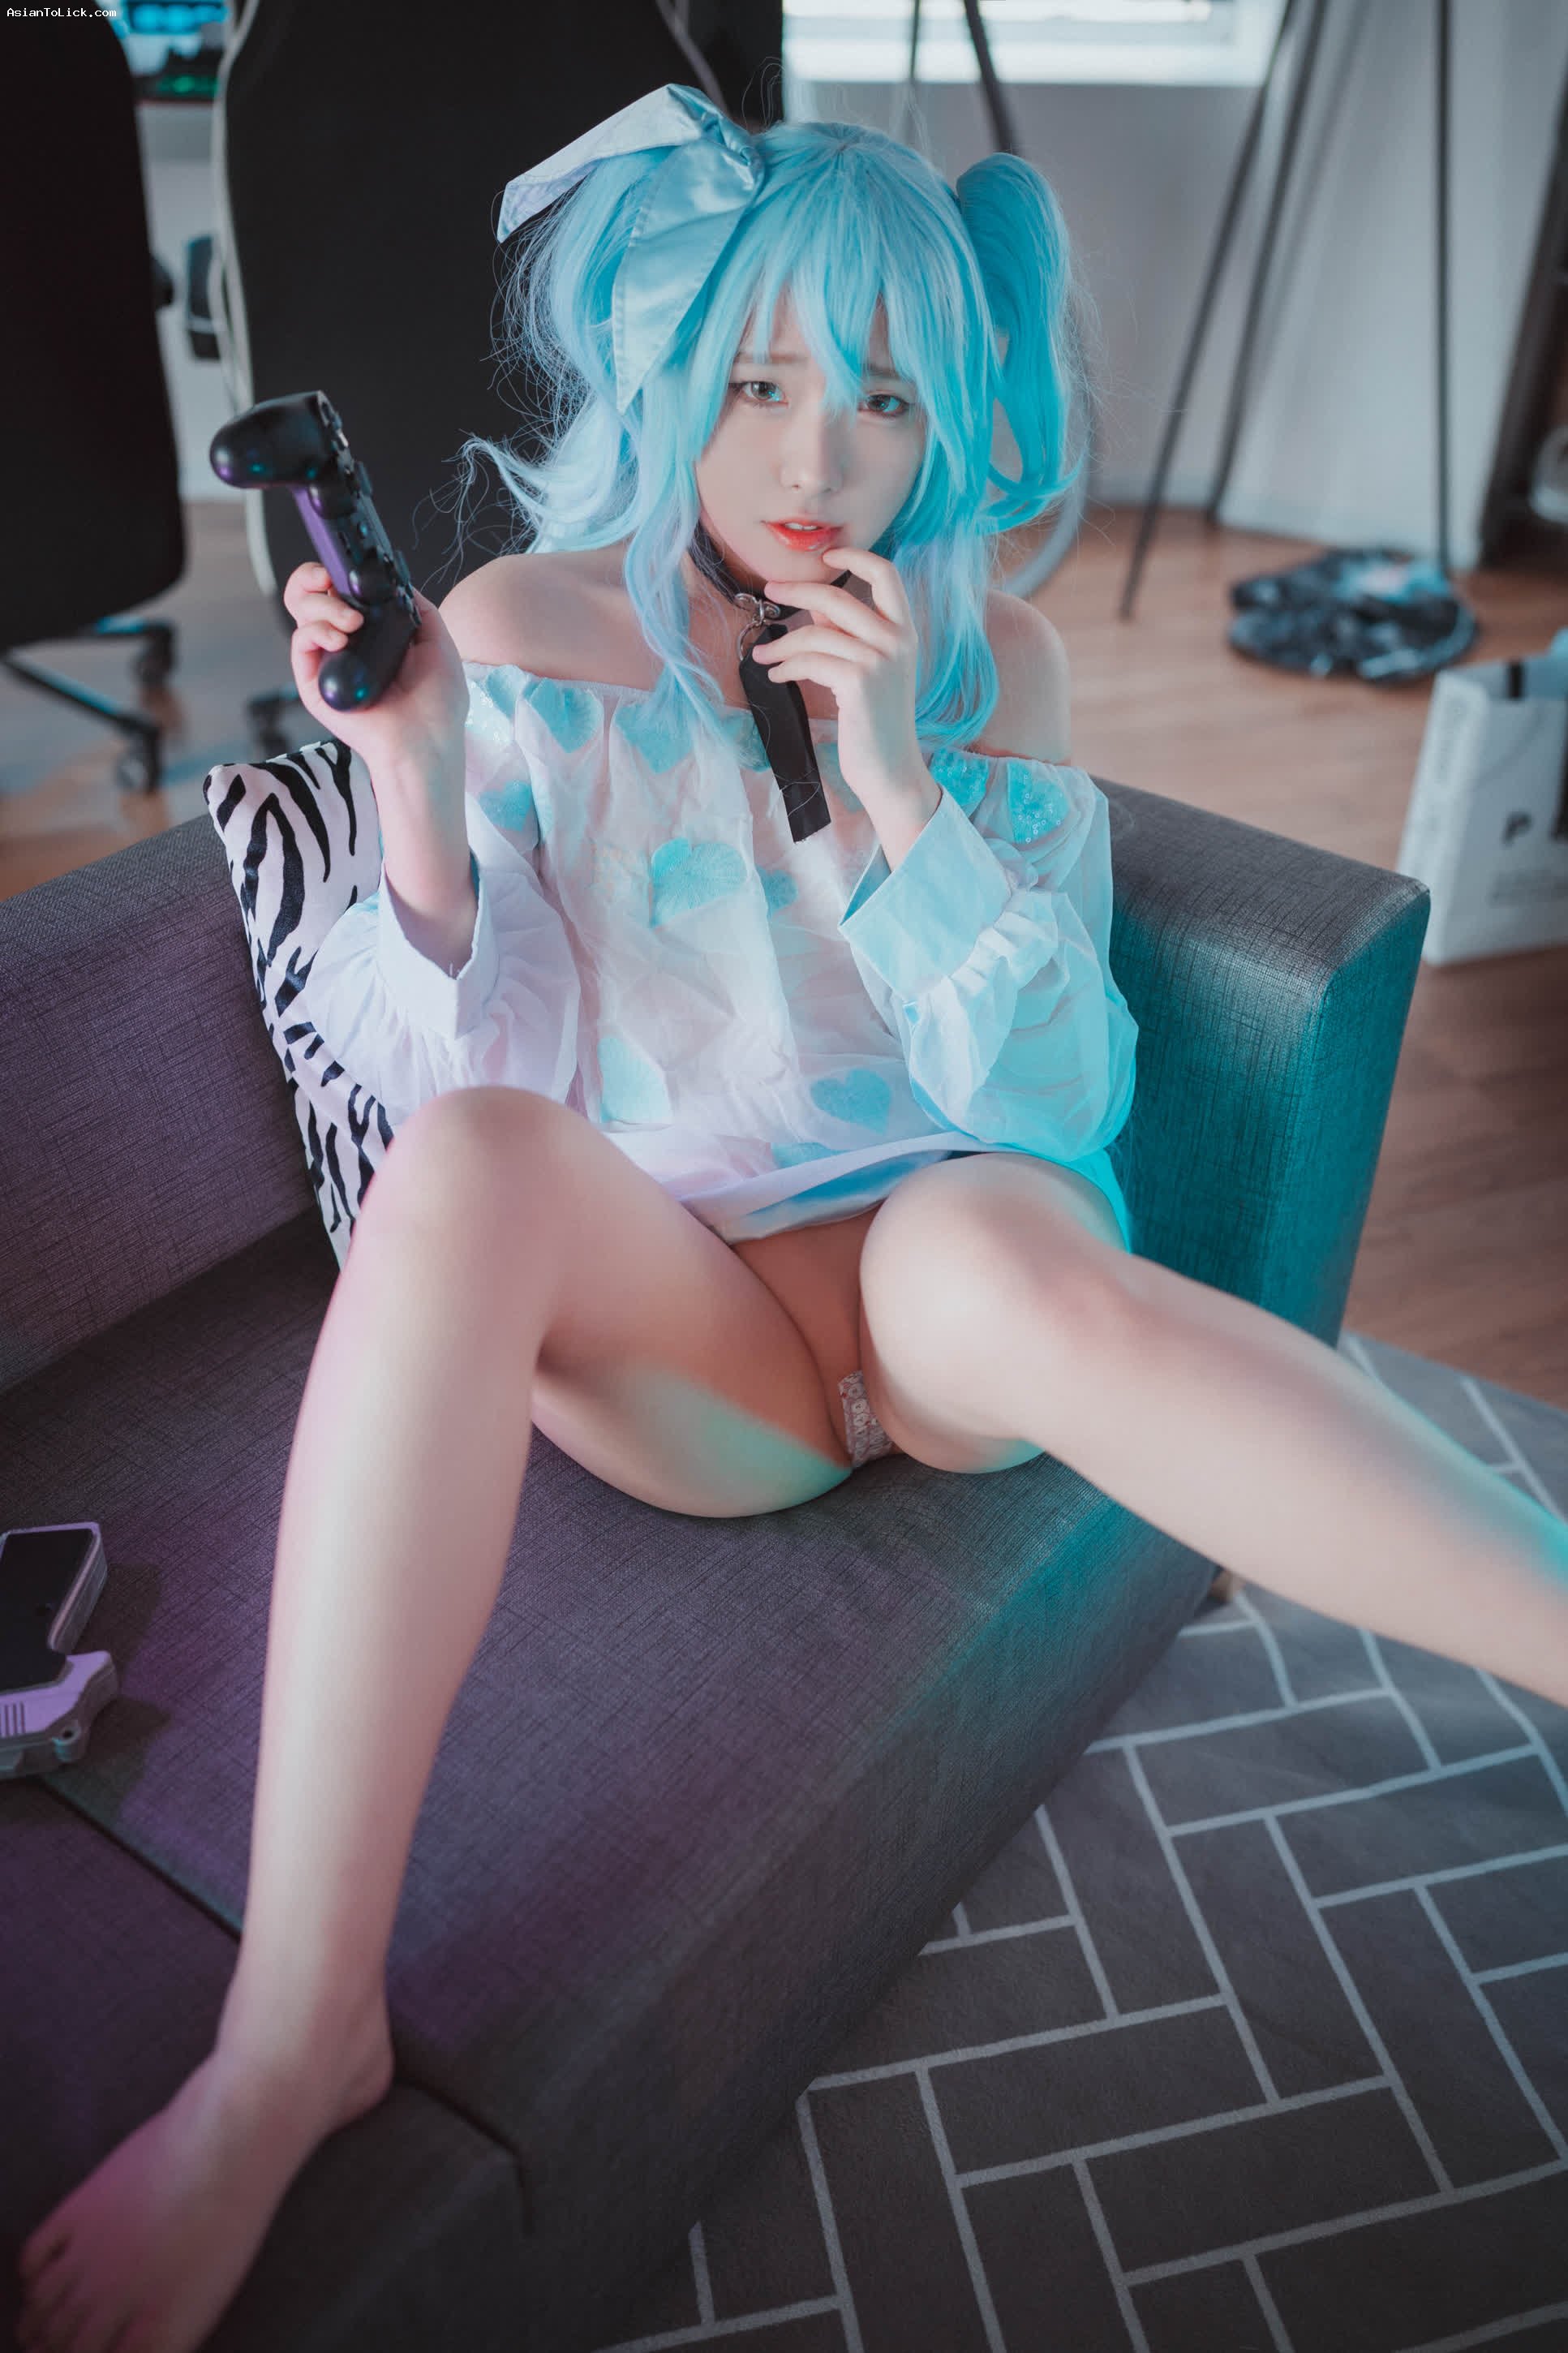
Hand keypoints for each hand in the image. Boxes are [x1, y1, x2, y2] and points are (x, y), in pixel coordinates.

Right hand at [282, 563, 468, 803]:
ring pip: (302, 613)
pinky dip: (316, 631)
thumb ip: (418, 608)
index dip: (336, 572)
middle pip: (311, 595)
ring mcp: (328, 663)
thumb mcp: (438, 643)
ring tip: (353, 623)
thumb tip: (398, 582)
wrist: (427, 743)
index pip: (340, 592)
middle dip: (314, 576)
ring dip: (323, 605)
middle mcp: (345, 644)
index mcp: (371, 634)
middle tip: (332, 580)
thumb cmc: (438, 705)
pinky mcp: (315, 684)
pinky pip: (300, 643)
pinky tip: (341, 639)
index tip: (348, 566)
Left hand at [752, 548, 923, 805]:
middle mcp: (897, 640)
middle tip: (770, 589)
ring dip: (781, 642)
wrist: (891, 771)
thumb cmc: (876, 723)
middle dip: (796, 590)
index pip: (887, 575)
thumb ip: (849, 634)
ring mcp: (880, 660)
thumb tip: (817, 604)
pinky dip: (786, 666)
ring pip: (815, 631)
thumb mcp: (870, 670)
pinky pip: (809, 660)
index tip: (827, 555)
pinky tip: (776, 676)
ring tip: (764, 654)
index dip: (856, 556)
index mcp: (906, 632)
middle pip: (837, 595)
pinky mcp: (858, 681)